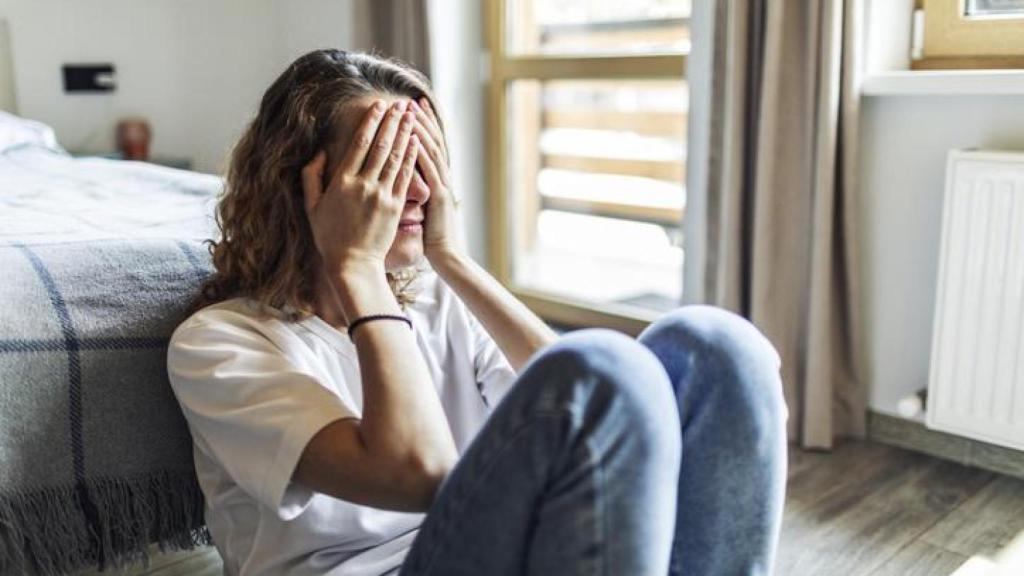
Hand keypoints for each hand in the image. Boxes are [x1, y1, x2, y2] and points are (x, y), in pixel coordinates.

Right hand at [302, 100, 418, 276]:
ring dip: (404, 133)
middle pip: (380, 146)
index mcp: (341, 182)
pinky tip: (415, 142)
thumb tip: (320, 151)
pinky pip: (404, 177)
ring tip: (410, 115)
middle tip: (399, 104)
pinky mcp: (395, 207)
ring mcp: (381, 196)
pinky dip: (410, 157)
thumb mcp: (311, 206)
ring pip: (395, 158)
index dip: (370, 123)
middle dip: (391, 122)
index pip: (358, 144)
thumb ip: (311, 176)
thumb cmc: (329, 236)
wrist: (352, 264)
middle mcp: (362, 185)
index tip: (378, 106)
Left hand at [410, 98, 462, 260]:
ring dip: (421, 130)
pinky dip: (421, 153)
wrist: (446, 256)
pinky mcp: (440, 197)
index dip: (421, 126)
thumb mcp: (425, 207)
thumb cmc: (432, 237)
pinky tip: (413, 138)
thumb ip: (417, 190)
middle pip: (433, 141)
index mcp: (437, 180)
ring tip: (410, 111)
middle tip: (411, 100)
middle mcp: (442, 178)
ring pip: (432, 151)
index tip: (410, 108)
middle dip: (422, 120)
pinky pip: (430, 171)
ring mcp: (442, 186)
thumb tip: (405, 178)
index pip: (428, 146)